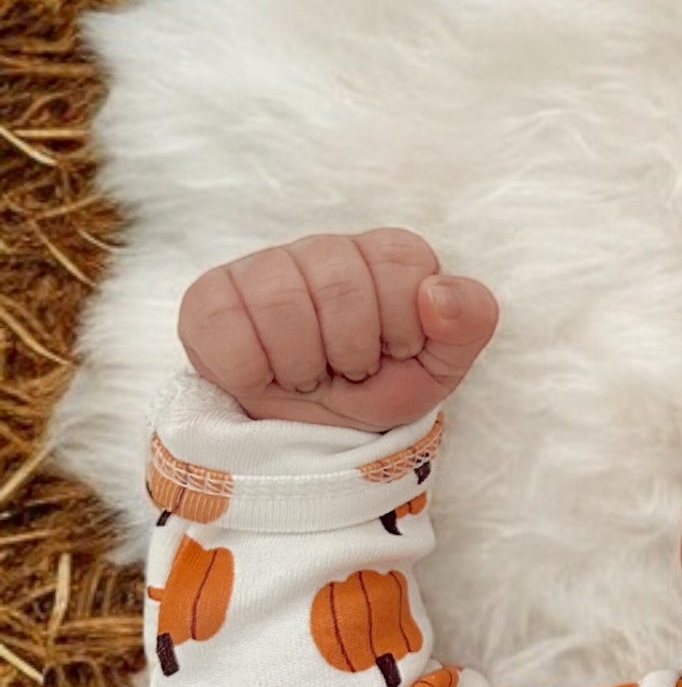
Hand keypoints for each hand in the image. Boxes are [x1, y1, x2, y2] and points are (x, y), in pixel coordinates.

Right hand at [176, 228, 500, 430]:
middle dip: (353, 351)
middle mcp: (322, 249)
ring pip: (282, 304)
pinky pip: (227, 330)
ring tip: (309, 376)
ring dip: (304, 365)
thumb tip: (437, 293)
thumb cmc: (377, 389)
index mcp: (384, 255)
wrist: (313, 437)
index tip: (394, 353)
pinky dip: (253, 372)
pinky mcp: (209, 300)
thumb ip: (468, 322)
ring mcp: (261, 268)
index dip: (403, 326)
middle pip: (341, 284)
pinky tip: (265, 374)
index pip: (400, 262)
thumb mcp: (439, 367)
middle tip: (348, 371)